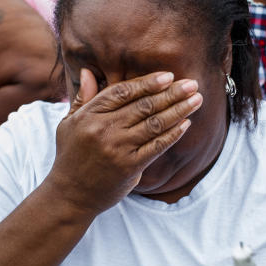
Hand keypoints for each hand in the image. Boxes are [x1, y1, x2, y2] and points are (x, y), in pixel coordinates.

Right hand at [46, 69, 201, 214]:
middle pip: (143, 105)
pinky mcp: (129, 166)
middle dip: (171, 93)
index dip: (147, 82)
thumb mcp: (69, 123)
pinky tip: (186, 123)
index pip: (123, 92)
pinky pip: (156, 146)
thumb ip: (82, 98)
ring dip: (178, 110)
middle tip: (192, 84)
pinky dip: (173, 134)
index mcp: (89, 115)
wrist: (70, 195)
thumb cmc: (71, 155)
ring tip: (196, 100)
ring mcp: (117, 149)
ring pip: (154, 124)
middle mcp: (103, 130)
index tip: (168, 76)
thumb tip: (89, 71)